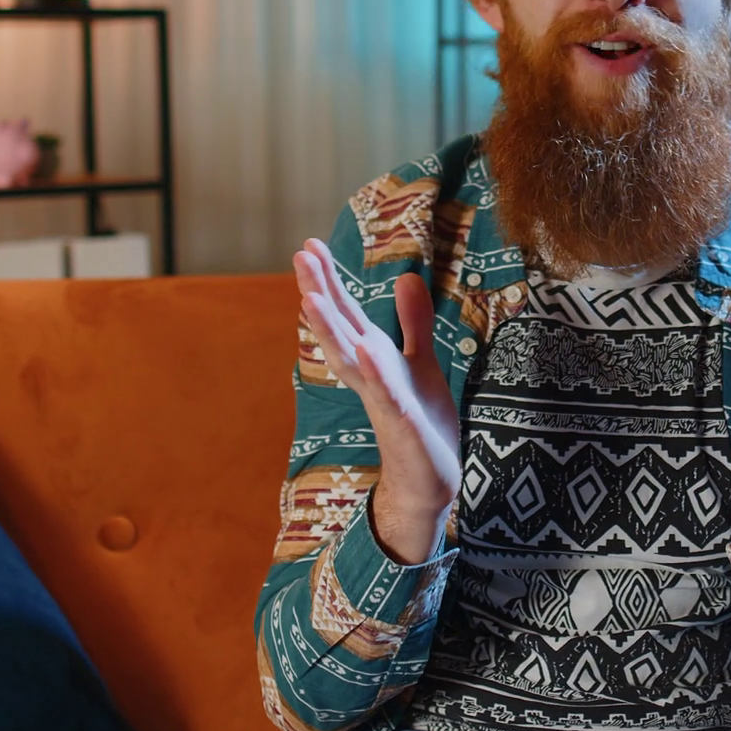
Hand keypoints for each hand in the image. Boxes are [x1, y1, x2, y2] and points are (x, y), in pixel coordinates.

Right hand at [294, 239, 458, 563]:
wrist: (430, 485)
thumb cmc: (422, 425)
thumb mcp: (421, 365)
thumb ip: (413, 324)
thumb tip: (406, 277)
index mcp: (374, 361)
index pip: (347, 315)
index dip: (329, 281)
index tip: (308, 245)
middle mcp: (370, 378)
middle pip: (340, 330)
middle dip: (320, 294)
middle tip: (300, 256)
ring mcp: (383, 402)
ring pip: (351, 362)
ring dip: (331, 331)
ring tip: (312, 298)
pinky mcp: (404, 428)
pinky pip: (388, 398)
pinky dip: (376, 375)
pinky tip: (366, 350)